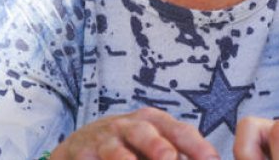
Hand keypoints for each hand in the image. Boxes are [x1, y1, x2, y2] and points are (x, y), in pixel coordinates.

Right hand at [50, 107, 219, 159]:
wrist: (82, 144)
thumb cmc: (130, 146)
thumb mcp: (154, 144)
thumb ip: (178, 154)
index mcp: (155, 122)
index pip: (179, 131)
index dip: (196, 145)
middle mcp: (130, 125)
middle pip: (146, 133)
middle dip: (159, 147)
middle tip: (170, 158)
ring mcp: (105, 138)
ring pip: (116, 149)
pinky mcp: (82, 152)